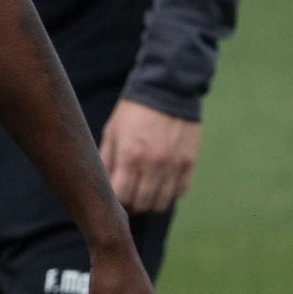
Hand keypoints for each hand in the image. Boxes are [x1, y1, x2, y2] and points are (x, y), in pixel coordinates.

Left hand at [98, 99, 199, 213]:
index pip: (122, 197)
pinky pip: (178, 192)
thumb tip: (103, 186)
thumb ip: (107, 161)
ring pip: (161, 203)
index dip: (115, 201)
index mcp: (131, 155)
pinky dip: (167, 194)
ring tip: (142, 192)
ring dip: (149, 202)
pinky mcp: (189, 163)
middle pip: (142, 204)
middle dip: (131, 204)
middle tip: (126, 196)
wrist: (167, 89)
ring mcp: (174, 165)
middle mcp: (154, 164)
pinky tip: (159, 184)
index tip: (112, 196)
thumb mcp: (112, 132)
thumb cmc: (134, 111)